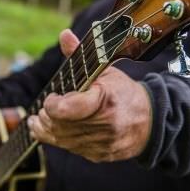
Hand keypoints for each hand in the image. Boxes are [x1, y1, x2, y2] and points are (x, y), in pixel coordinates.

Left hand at [27, 29, 151, 162]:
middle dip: (47, 116)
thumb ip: (80, 54)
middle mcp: (105, 125)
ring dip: (46, 130)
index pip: (68, 109)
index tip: (52, 97)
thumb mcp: (105, 70)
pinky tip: (51, 131)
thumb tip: (64, 35)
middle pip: (61, 125)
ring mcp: (102, 143)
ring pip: (63, 140)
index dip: (53, 104)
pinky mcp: (99, 155)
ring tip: (38, 120)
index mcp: (105, 101)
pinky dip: (59, 140)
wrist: (150, 122)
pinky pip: (71, 149)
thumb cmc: (123, 92)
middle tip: (42, 110)